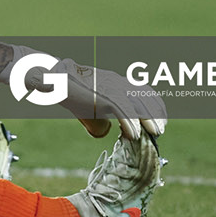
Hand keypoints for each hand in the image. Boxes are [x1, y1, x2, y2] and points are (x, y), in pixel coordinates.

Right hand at [52, 59, 167, 140]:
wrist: (54, 81)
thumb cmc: (70, 94)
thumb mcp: (89, 108)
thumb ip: (100, 119)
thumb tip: (106, 132)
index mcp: (117, 82)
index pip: (145, 91)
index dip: (156, 106)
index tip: (161, 120)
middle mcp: (117, 82)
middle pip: (145, 97)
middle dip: (156, 115)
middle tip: (160, 131)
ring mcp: (110, 87)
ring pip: (138, 103)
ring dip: (149, 120)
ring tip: (155, 134)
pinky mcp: (102, 95)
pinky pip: (122, 109)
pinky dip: (130, 123)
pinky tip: (134, 135)